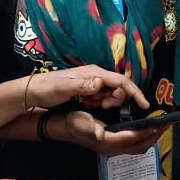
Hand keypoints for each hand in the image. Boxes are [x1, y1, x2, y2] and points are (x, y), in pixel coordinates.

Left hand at [29, 65, 148, 110]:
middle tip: (98, 107)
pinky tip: (85, 105)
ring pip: (110, 95)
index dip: (134, 92)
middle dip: (114, 100)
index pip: (121, 81)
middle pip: (118, 89)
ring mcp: (92, 83)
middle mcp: (96, 76)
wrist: (34, 91)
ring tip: (87, 105)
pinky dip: (97, 104)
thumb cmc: (48, 88)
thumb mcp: (64, 88)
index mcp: (94, 73)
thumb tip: (100, 83)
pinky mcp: (88, 90)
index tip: (144, 105)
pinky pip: (101, 98)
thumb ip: (82, 86)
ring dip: (104, 103)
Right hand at [53, 109, 164, 156]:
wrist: (63, 128)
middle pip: (139, 146)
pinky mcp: (113, 147)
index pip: (130, 138)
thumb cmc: (72, 122)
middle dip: (153, 136)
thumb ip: (90, 127)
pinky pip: (133, 146)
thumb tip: (100, 133)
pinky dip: (144, 139)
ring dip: (151, 138)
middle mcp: (111, 148)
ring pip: (138, 148)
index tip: (158, 124)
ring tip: (161, 127)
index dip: (145, 131)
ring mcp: (113, 149)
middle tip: (166, 125)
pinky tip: (148, 130)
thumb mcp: (80, 121)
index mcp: (105, 141)